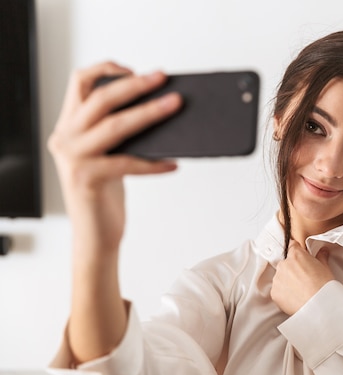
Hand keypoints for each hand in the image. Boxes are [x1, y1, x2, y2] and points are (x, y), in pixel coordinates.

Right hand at [48, 61, 182, 254]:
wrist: (94, 235)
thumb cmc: (105, 193)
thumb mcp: (106, 155)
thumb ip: (116, 131)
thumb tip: (159, 106)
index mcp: (68, 127)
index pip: (79, 82)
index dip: (106, 69)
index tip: (134, 70)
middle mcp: (65, 138)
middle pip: (100, 99)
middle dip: (135, 85)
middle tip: (162, 79)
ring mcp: (74, 159)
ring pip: (115, 126)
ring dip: (149, 113)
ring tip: (174, 106)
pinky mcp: (87, 180)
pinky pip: (129, 163)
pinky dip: (154, 164)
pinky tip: (173, 163)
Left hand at [271, 241, 333, 314]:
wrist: (319, 305)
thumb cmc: (324, 286)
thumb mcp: (325, 268)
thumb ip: (321, 256)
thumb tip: (322, 251)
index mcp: (296, 255)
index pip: (292, 246)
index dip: (297, 253)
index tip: (300, 259)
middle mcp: (284, 265)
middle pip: (285, 263)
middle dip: (293, 269)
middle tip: (304, 278)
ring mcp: (277, 279)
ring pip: (280, 277)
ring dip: (287, 281)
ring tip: (300, 290)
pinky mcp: (274, 293)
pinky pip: (277, 291)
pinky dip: (284, 294)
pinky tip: (295, 297)